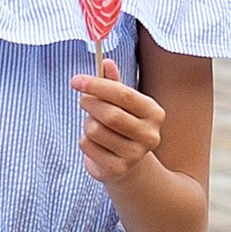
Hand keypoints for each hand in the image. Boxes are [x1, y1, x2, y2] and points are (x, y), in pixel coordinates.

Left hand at [73, 55, 164, 191]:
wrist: (126, 162)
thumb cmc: (122, 124)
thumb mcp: (120, 102)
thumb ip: (112, 82)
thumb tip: (106, 62)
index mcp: (154, 113)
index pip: (123, 95)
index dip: (97, 85)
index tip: (76, 80)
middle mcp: (150, 135)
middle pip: (110, 114)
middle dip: (90, 104)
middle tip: (83, 100)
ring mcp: (135, 155)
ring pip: (95, 130)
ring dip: (87, 124)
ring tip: (94, 125)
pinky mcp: (118, 169)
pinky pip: (88, 146)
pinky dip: (84, 141)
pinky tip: (95, 143)